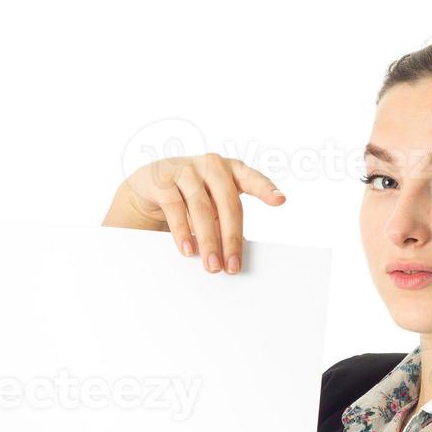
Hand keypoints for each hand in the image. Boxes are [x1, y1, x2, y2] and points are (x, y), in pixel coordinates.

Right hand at [122, 153, 285, 273]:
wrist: (150, 183)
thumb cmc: (190, 195)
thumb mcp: (212, 203)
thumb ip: (226, 219)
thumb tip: (236, 255)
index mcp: (231, 170)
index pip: (252, 178)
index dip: (266, 189)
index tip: (280, 201)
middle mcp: (211, 165)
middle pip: (228, 203)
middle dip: (232, 238)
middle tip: (233, 267)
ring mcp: (186, 169)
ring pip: (202, 208)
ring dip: (208, 241)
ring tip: (212, 265)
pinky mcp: (162, 179)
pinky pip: (175, 208)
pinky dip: (182, 232)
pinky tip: (188, 250)